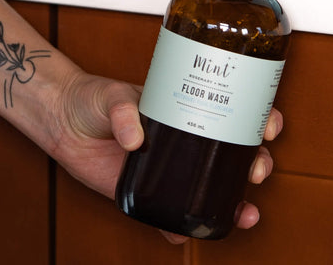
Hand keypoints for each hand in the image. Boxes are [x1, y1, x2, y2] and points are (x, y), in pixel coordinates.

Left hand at [50, 70, 282, 242]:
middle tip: (258, 169)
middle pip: (235, 153)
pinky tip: (190, 235)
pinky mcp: (147, 193)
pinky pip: (170, 217)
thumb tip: (135, 138)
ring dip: (234, 202)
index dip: (259, 118)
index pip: (234, 110)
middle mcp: (187, 138)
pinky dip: (182, 229)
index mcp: (189, 108)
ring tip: (245, 214)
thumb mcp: (112, 96)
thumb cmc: (94, 99)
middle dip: (256, 163)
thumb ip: (123, 112)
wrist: (63, 122)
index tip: (269, 125)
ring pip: (212, 189)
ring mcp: (170, 169)